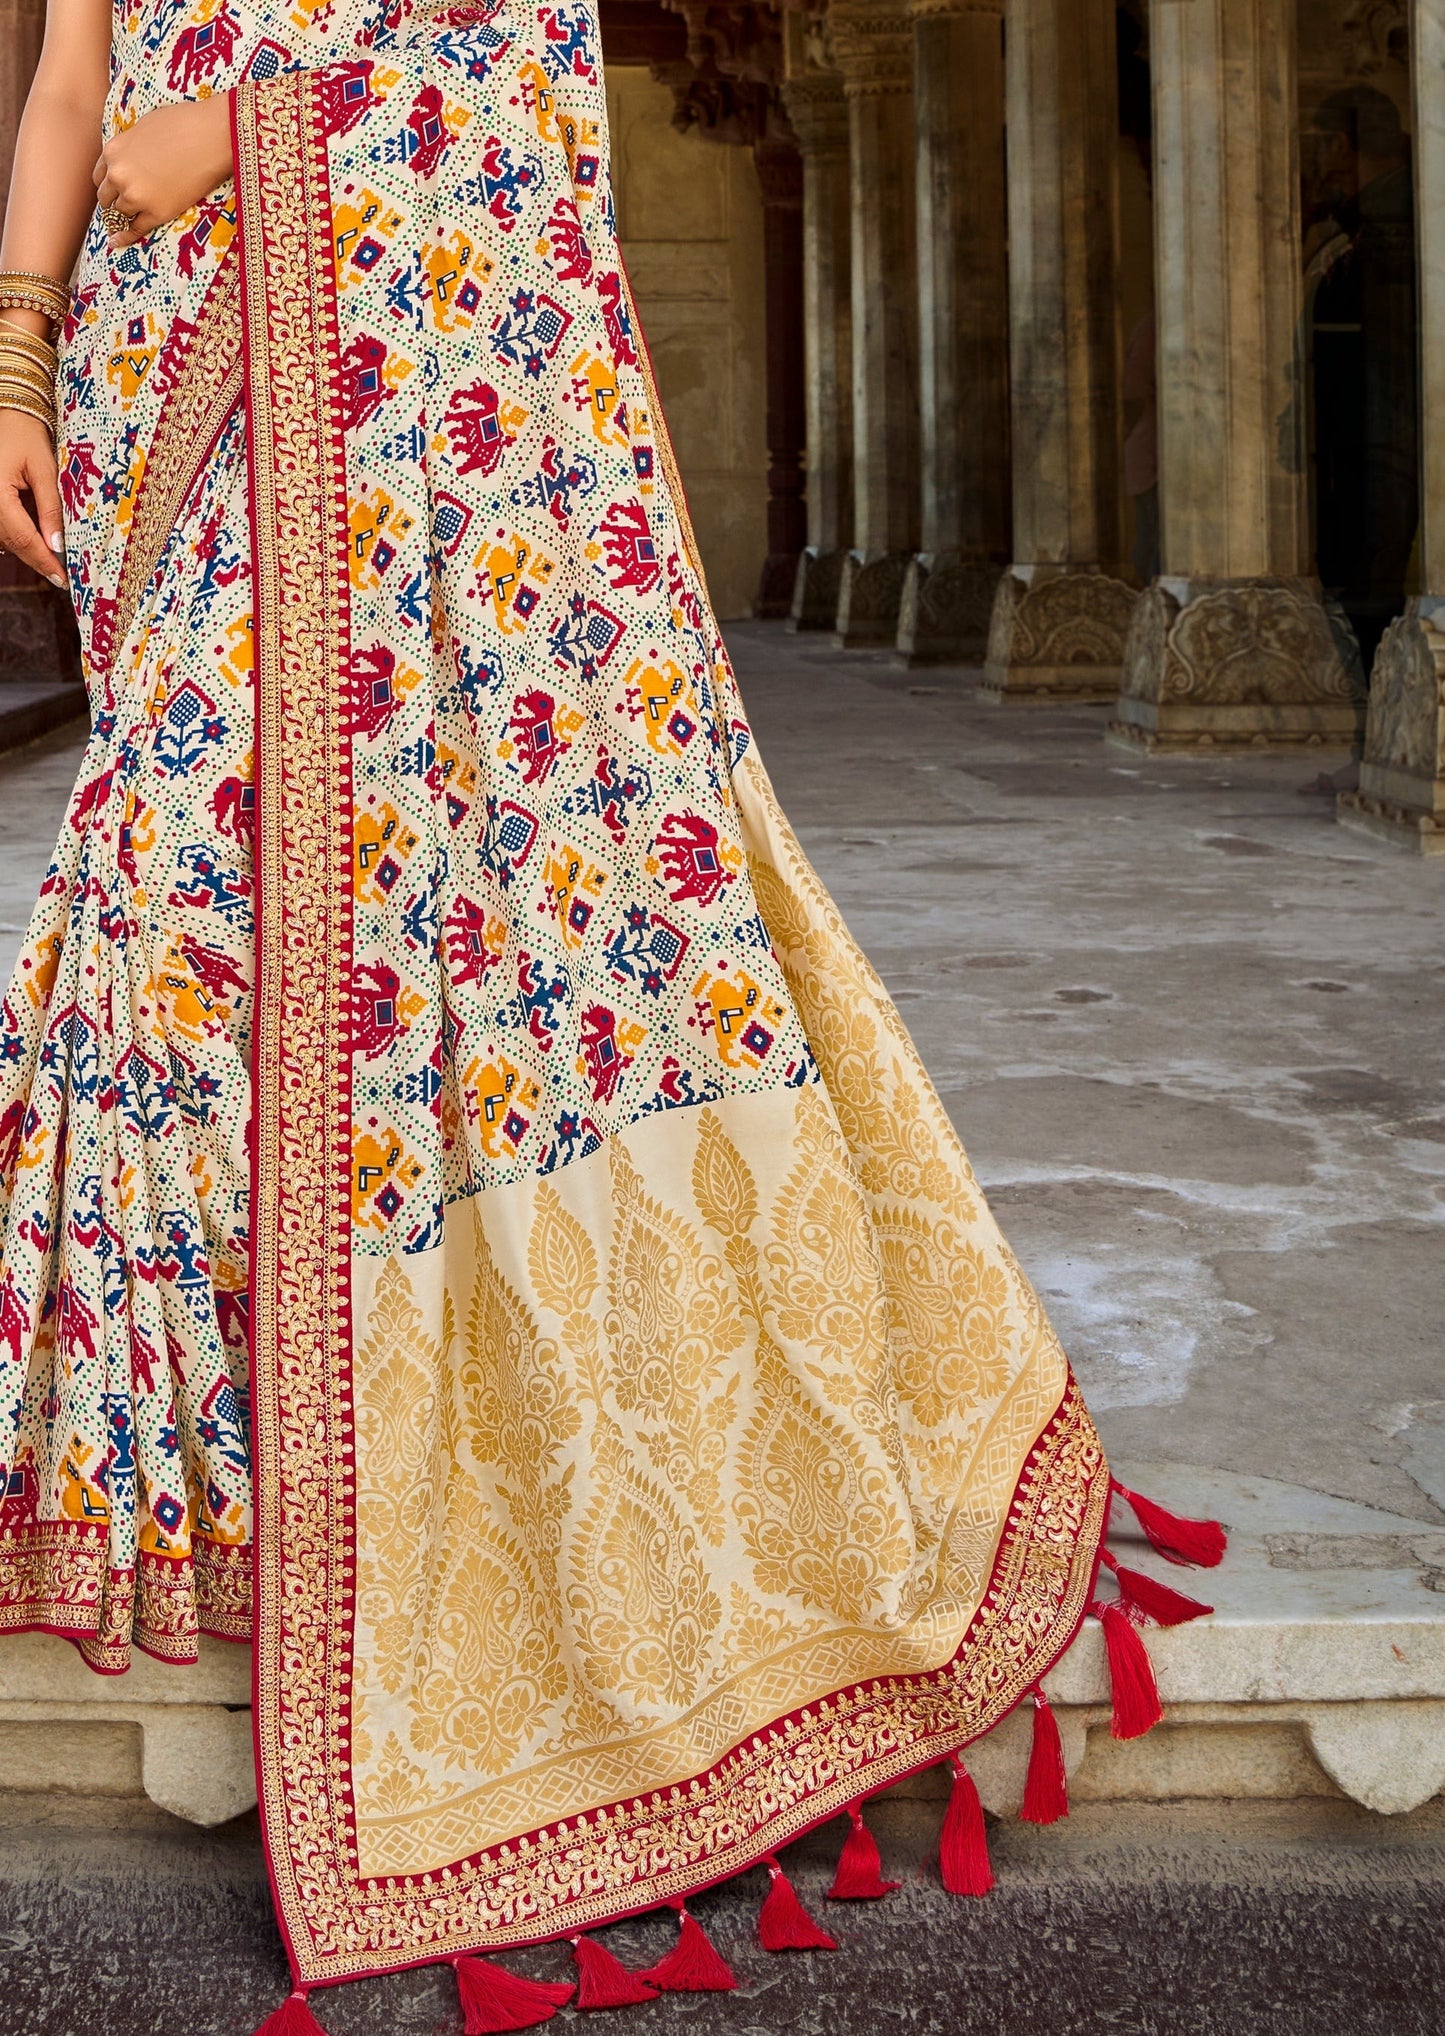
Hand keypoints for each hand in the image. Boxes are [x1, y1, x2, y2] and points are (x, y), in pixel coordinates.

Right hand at [0, 409, 65, 587]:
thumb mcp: (44, 469)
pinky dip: (19, 536)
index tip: (63, 579)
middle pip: (11, 543)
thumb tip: (57, 545)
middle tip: (62, 577)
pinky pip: (1, 527)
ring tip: (55, 561)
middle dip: (38, 560)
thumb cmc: (24, 434)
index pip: (22, 538)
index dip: (43, 561)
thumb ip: (50, 508)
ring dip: (28, 549)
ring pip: (5, 539)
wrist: (6, 412)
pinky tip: (40, 539)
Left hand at [94, 96, 233, 251]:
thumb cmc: (184, 124)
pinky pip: (135, 230)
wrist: (211, 137)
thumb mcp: (145, 126)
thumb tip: (135, 155)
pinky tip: (117, 243)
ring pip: (118, 215)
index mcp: (113, 151)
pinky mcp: (157, 213)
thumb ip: (133, 146)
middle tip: (121, 210)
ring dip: (121, 220)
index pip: (100, 176)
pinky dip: (126, 237)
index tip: (114, 192)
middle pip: (105, 198)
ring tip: (123, 226)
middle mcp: (118, 175)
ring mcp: (136, 196)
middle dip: (113, 203)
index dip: (108, 186)